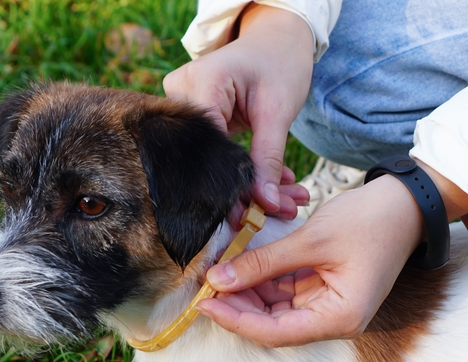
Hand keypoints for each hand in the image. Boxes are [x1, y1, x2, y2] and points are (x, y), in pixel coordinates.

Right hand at [163, 5, 313, 218]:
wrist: (276, 41)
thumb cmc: (279, 64)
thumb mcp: (278, 112)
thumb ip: (269, 159)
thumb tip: (266, 204)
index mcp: (202, 82)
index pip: (209, 147)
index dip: (230, 184)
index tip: (255, 214)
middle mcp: (182, 92)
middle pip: (208, 157)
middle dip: (246, 189)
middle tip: (280, 211)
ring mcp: (184, 104)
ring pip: (213, 160)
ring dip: (249, 184)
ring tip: (285, 202)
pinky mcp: (195, 117)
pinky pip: (216, 152)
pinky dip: (244, 170)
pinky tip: (272, 187)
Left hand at [195, 175, 425, 346]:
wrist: (406, 204)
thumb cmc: (370, 221)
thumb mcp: (311, 240)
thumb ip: (263, 263)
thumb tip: (217, 280)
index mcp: (340, 318)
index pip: (276, 333)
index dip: (236, 321)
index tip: (204, 304)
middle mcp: (335, 320)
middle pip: (273, 326)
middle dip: (237, 307)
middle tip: (204, 285)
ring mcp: (329, 306)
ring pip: (275, 311)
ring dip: (247, 294)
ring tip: (217, 274)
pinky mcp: (323, 290)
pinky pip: (284, 293)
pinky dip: (261, 281)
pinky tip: (238, 267)